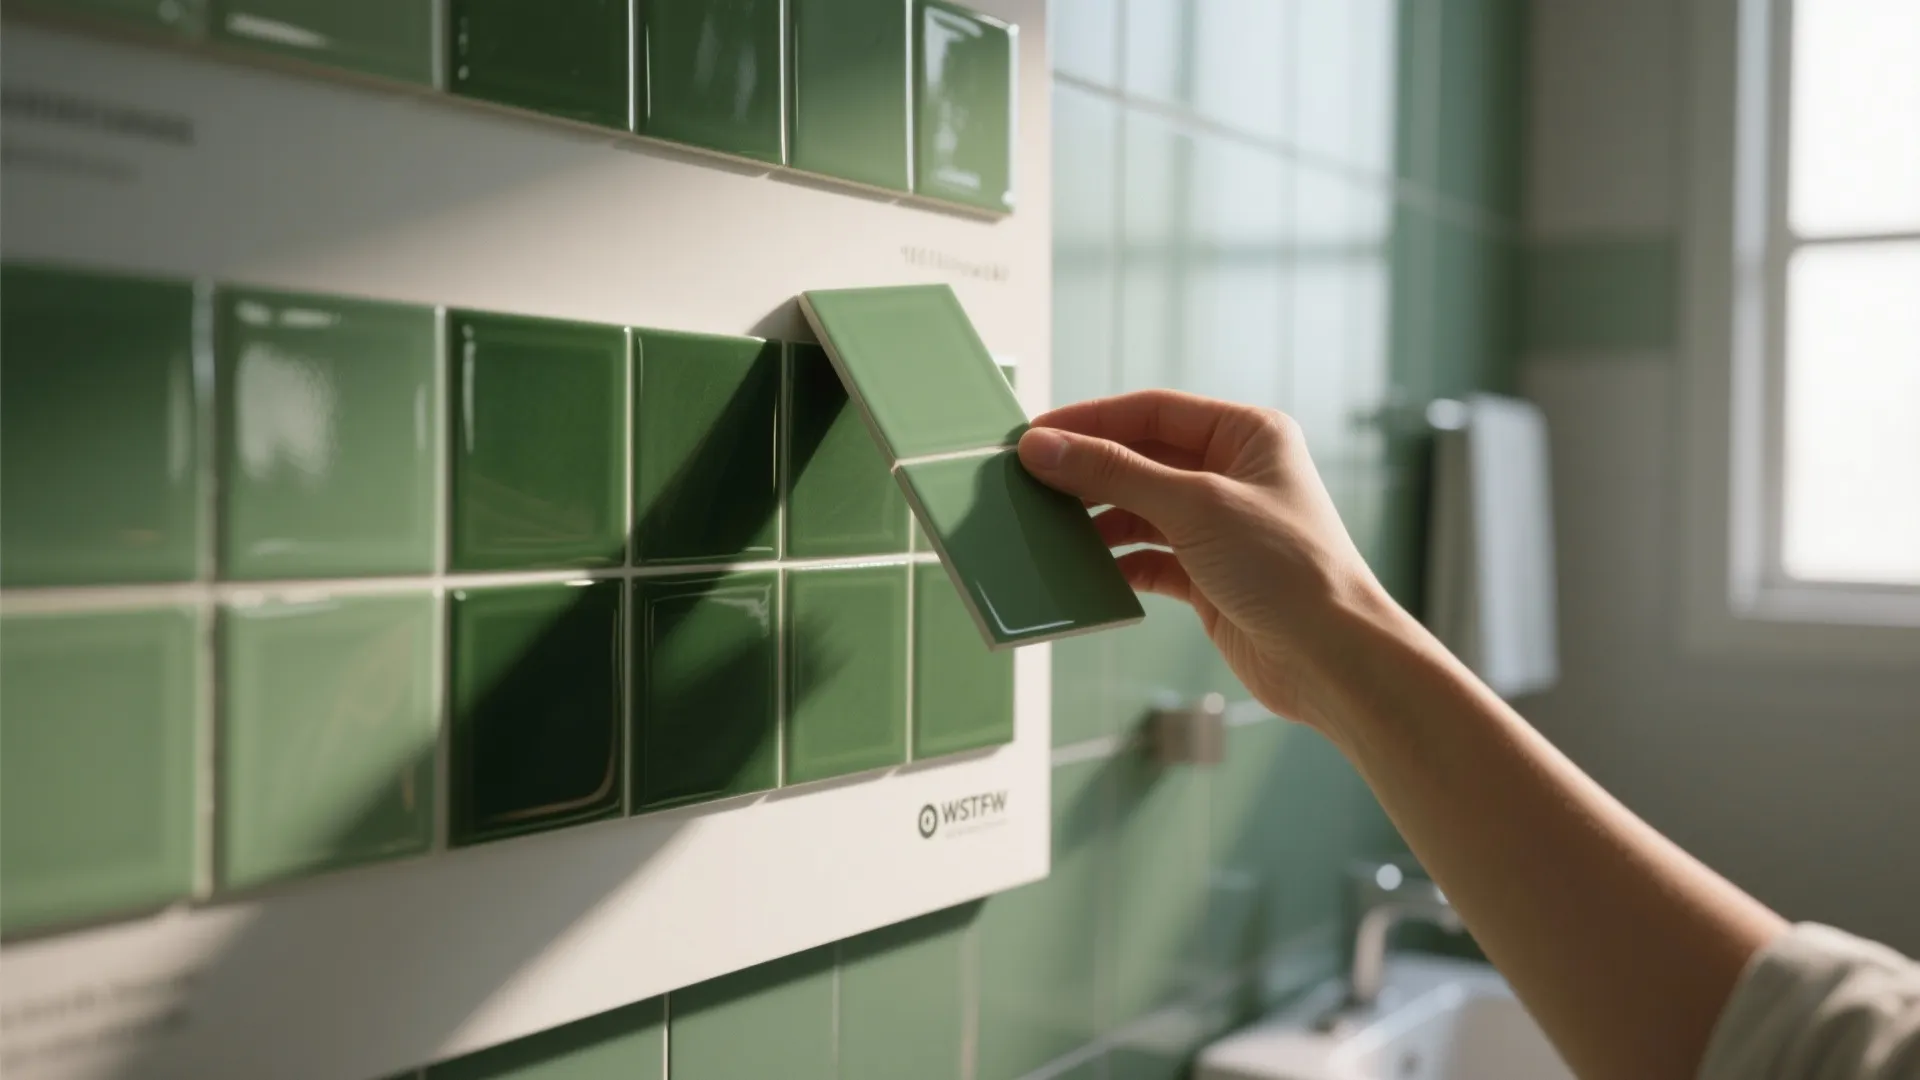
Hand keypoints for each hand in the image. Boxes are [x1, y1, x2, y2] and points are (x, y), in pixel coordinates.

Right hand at [1017, 390, 1394, 727]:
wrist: (1331, 658)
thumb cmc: (1286, 567)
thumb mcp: (1193, 506)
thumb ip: (1114, 474)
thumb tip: (1044, 447)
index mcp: (1247, 434)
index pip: (1151, 412)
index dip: (1090, 421)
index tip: (1034, 436)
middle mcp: (1235, 473)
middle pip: (1141, 460)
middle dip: (1087, 473)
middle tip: (1027, 483)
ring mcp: (1221, 526)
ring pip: (1139, 510)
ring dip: (1096, 520)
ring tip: (1046, 528)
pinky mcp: (1209, 576)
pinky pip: (1147, 557)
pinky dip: (1115, 563)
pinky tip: (1082, 570)